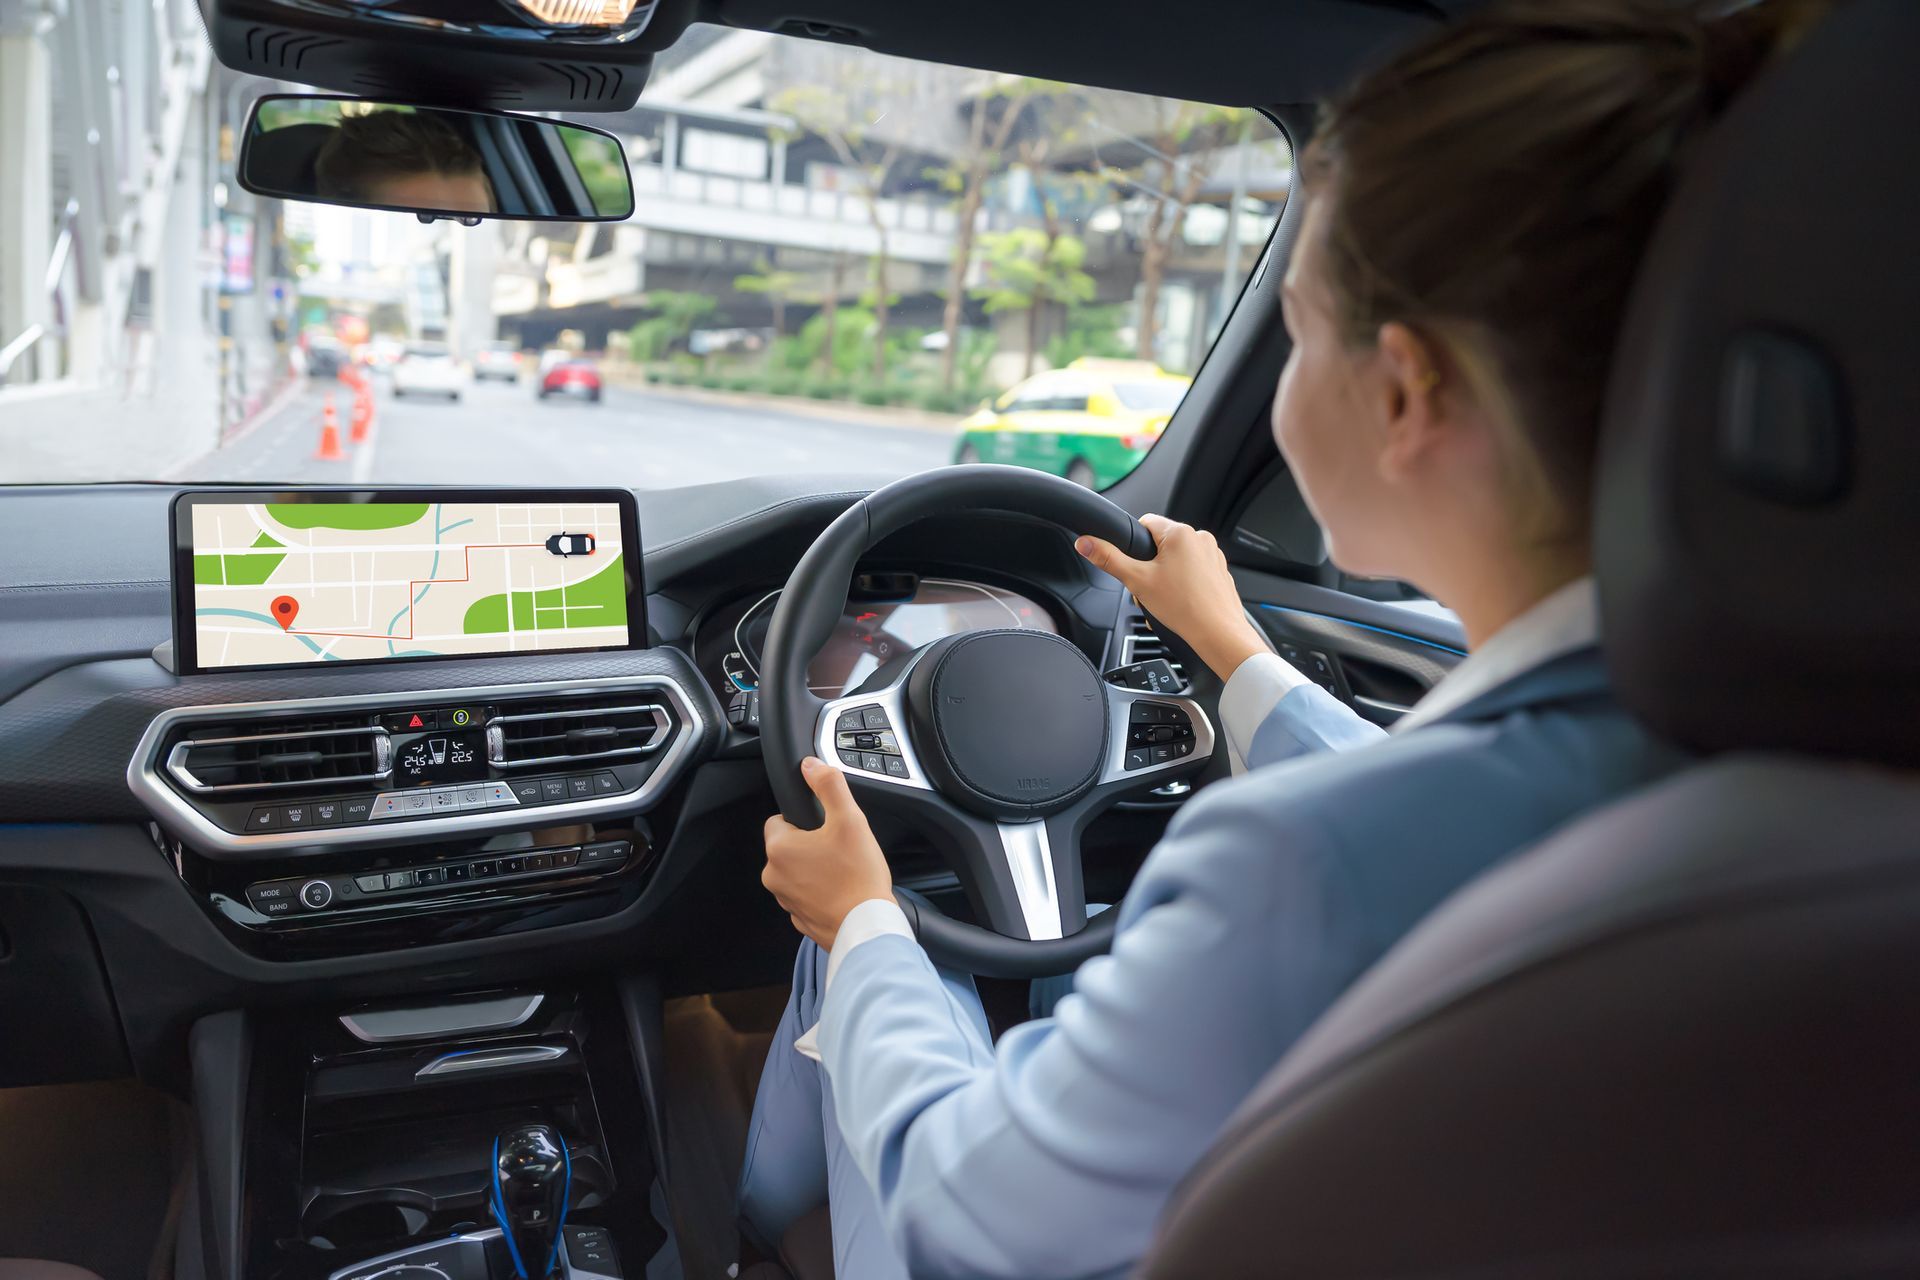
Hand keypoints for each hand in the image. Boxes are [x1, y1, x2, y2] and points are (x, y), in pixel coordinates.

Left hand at [762, 757, 893, 950]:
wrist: (867, 926)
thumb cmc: (858, 876)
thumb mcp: (849, 819)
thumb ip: (828, 785)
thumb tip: (810, 765)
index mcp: (780, 848)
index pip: (778, 820)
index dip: (803, 819)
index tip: (825, 828)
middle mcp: (774, 876)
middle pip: (788, 847)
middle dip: (810, 845)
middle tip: (840, 849)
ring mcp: (785, 900)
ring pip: (797, 872)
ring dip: (814, 869)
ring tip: (843, 871)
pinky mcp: (799, 919)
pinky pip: (806, 896)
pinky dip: (820, 892)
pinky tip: (842, 891)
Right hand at [1076, 513, 1267, 682]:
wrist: (1218, 634)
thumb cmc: (1184, 608)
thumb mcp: (1137, 581)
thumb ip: (1109, 559)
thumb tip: (1086, 543)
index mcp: (1180, 533)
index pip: (1145, 523)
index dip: (1133, 544)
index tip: (1134, 564)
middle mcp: (1200, 539)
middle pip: (1161, 544)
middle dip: (1149, 565)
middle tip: (1149, 588)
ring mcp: (1213, 555)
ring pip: (1177, 559)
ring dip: (1165, 576)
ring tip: (1166, 598)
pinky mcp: (1219, 571)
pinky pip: (1193, 571)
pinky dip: (1183, 584)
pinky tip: (1180, 602)